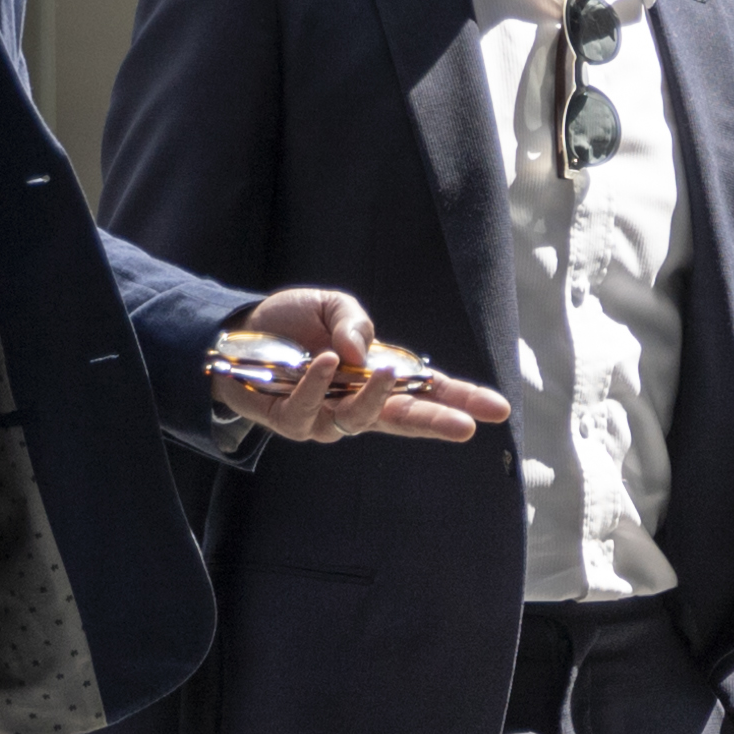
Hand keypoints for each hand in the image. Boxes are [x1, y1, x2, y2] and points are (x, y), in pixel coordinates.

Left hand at [224, 286, 512, 447]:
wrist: (235, 333)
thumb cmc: (291, 324)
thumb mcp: (331, 306)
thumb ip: (354, 323)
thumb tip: (362, 351)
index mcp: (377, 377)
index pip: (428, 391)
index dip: (462, 400)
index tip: (498, 408)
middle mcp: (356, 402)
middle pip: (404, 418)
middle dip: (436, 422)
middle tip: (466, 427)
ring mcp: (325, 417)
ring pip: (357, 420)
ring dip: (374, 397)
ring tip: (385, 371)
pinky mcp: (290, 420)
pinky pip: (308, 409)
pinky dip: (318, 384)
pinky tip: (326, 362)